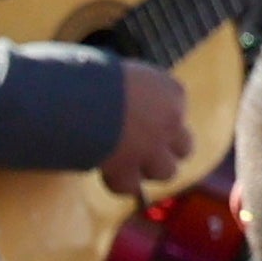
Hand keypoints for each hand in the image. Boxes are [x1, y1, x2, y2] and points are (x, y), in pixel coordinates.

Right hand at [100, 61, 197, 197]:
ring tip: (124, 162)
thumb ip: (134, 91)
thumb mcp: (123, 74)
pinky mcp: (129, 170)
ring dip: (147, 170)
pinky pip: (130, 186)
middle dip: (165, 151)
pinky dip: (119, 182)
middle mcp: (170, 122)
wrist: (76, 96)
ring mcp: (152, 150)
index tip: (137, 116)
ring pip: (166, 172)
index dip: (157, 117)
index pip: (177, 111)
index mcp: (173, 92)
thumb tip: (123, 105)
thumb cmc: (91, 77)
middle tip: (143, 148)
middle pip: (184, 148)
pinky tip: (106, 172)